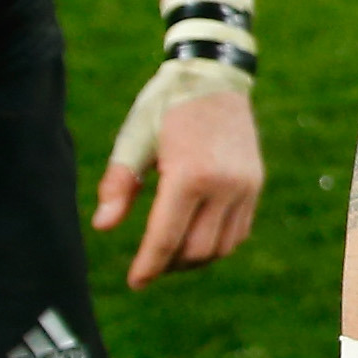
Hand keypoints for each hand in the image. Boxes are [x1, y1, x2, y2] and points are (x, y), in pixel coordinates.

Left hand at [96, 72, 263, 283]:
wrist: (214, 75)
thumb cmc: (165, 105)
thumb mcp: (134, 139)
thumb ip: (119, 185)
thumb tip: (102, 227)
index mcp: (189, 174)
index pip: (166, 237)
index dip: (148, 266)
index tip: (134, 283)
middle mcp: (224, 185)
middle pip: (196, 250)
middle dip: (169, 265)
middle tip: (148, 266)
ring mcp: (245, 186)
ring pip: (222, 247)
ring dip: (194, 259)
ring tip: (171, 255)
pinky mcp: (255, 184)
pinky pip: (238, 232)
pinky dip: (217, 244)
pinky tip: (196, 238)